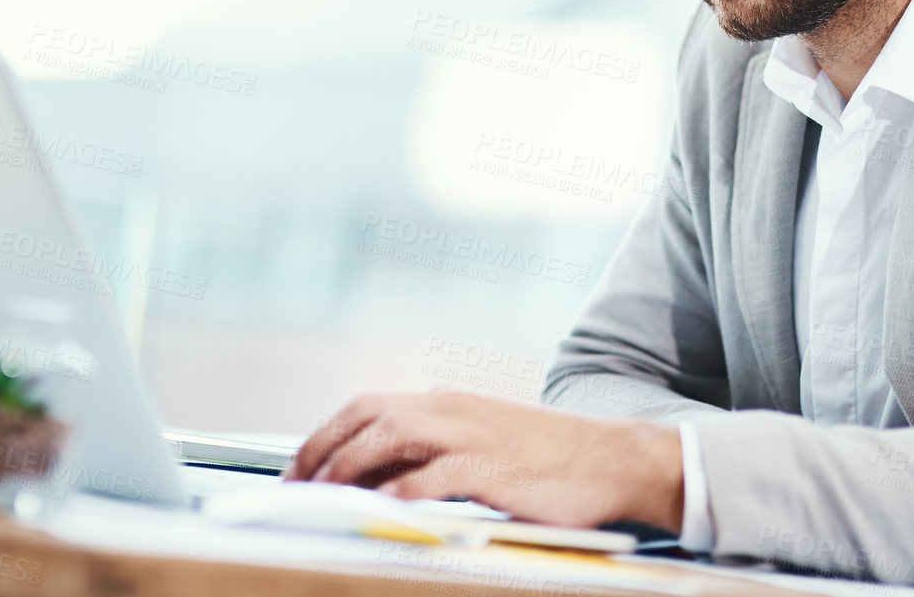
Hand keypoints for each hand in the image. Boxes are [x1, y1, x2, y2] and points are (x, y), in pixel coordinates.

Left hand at [283, 390, 683, 531]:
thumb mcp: (484, 447)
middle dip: (323, 449)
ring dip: (350, 465)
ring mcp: (474, 435)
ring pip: (392, 435)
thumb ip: (434, 456)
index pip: (368, 406)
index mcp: (449, 403)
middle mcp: (454, 410)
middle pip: (368, 416)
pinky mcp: (495, 468)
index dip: (325, 434)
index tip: (299, 466)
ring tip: (326, 495)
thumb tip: (378, 482)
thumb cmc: (551, 461)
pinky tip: (385, 509)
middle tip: (297, 486)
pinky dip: (403, 491)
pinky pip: (436, 475)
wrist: (615, 460)